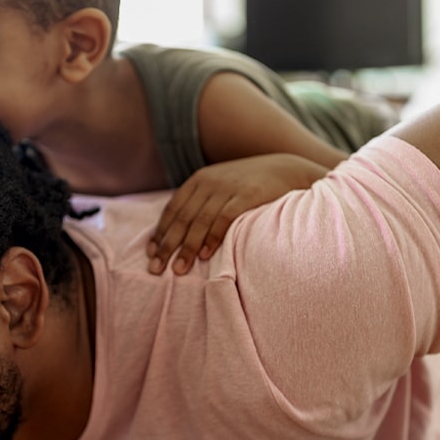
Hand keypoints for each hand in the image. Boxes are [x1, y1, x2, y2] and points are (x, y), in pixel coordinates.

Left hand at [148, 154, 327, 274]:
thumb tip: (181, 232)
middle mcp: (210, 182)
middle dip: (167, 245)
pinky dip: (213, 237)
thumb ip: (202, 203)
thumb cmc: (250, 185)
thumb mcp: (222, 187)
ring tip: (178, 269)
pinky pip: (224, 218)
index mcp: (200, 180)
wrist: (287, 169)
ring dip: (186, 247)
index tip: (151, 254)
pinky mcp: (247, 195)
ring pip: (200, 221)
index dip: (160, 232)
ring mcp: (228, 188)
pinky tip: (204, 255)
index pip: (173, 208)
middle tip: (156, 269)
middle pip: (182, 218)